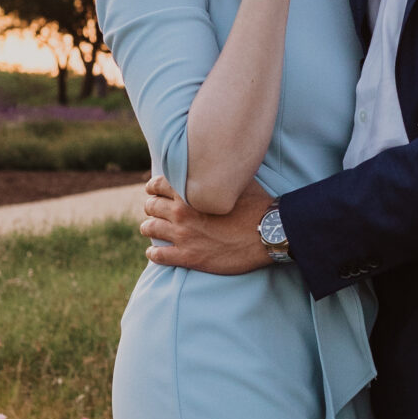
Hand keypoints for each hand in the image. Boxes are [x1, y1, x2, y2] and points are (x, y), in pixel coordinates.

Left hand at [140, 171, 271, 273]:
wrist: (268, 233)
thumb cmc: (257, 205)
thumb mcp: (238, 180)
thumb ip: (221, 172)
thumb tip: (221, 161)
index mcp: (191, 192)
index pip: (158, 184)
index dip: (154, 187)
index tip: (154, 191)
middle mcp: (182, 212)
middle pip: (151, 206)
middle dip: (152, 207)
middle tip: (155, 211)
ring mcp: (183, 236)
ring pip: (150, 229)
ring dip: (149, 228)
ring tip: (151, 229)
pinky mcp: (189, 257)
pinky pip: (158, 255)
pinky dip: (154, 253)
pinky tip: (155, 252)